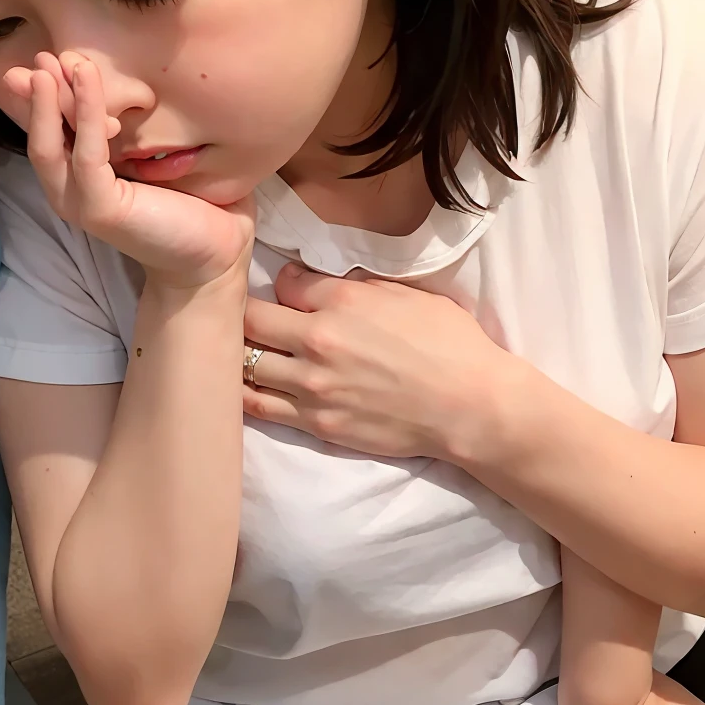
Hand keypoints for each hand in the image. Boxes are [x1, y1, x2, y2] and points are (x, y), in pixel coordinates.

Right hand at [5, 51, 252, 287]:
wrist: (216, 248)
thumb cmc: (191, 199)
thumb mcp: (151, 152)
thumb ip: (126, 127)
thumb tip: (120, 87)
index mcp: (82, 178)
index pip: (52, 133)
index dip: (42, 97)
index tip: (46, 59)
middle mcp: (73, 192)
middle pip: (41, 137)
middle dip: (36, 95)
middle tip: (41, 55)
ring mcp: (81, 203)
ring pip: (51, 146)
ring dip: (51, 100)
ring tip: (54, 62)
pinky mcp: (100, 208)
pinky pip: (86, 153)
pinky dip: (85, 113)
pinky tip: (87, 80)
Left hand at [241, 259, 512, 459]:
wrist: (468, 405)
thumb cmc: (449, 343)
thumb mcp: (404, 294)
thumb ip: (354, 286)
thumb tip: (313, 283)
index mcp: (342, 301)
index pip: (284, 283)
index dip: (283, 286)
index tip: (288, 293)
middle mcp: (318, 340)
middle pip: (250, 321)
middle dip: (244, 315)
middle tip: (243, 318)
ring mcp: (312, 385)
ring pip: (246, 364)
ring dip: (239, 355)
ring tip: (236, 352)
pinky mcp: (315, 422)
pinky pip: (260, 405)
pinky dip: (243, 392)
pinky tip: (236, 385)